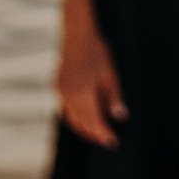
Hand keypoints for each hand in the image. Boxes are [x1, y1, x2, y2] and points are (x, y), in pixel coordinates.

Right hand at [54, 26, 127, 148]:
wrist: (77, 36)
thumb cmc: (97, 53)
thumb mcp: (110, 75)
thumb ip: (114, 97)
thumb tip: (120, 117)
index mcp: (82, 93)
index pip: (94, 121)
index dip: (103, 133)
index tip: (113, 142)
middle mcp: (68, 96)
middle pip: (81, 123)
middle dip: (95, 133)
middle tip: (108, 141)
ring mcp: (60, 92)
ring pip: (71, 118)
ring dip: (84, 128)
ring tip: (99, 133)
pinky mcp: (57, 88)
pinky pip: (66, 110)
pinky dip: (76, 117)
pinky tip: (86, 119)